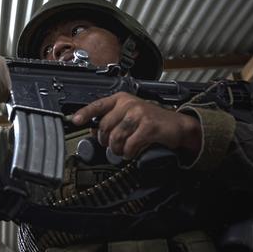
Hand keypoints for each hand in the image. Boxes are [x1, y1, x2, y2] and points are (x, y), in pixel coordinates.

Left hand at [71, 92, 201, 159]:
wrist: (178, 126)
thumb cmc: (151, 121)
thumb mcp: (130, 114)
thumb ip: (113, 119)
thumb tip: (93, 131)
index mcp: (121, 99)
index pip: (97, 105)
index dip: (84, 113)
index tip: (75, 120)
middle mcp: (128, 104)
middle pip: (104, 126)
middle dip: (105, 141)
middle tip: (112, 146)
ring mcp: (139, 114)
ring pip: (116, 137)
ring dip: (117, 149)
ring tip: (123, 151)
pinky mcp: (149, 126)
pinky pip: (130, 144)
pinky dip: (129, 152)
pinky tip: (133, 152)